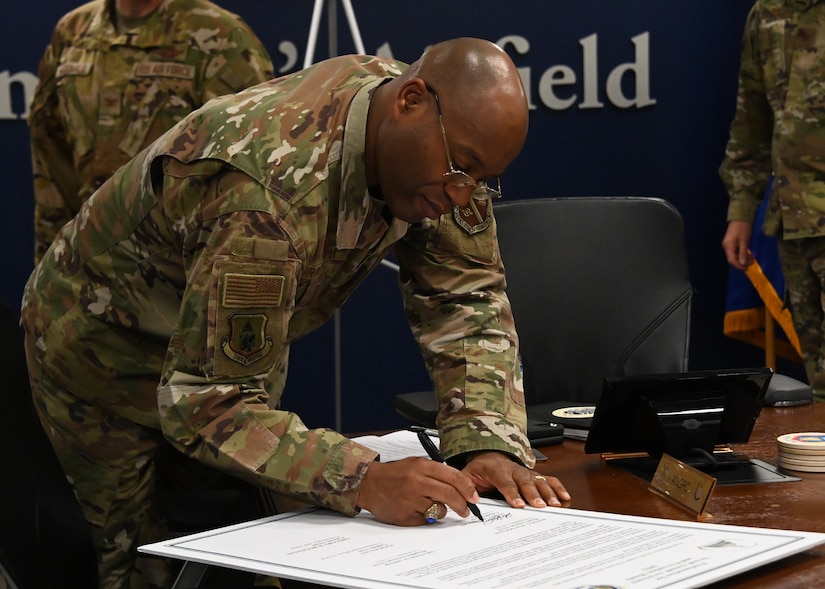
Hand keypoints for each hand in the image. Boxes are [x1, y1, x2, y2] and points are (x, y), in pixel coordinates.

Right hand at [356, 458, 480, 525]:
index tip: (474, 496)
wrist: (369, 484)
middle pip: (450, 495)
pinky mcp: (406, 516)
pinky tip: (416, 509)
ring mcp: (412, 500)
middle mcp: (418, 482)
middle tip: (466, 510)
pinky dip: (426, 516)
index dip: (468, 488)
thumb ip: (437, 473)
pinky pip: (426, 520)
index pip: (453, 477)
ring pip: (440, 510)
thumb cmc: (394, 474)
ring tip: (430, 504)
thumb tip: (461, 486)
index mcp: (422, 466)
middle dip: (462, 505)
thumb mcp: (416, 464)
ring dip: (441, 510)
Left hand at [462, 451, 569, 508]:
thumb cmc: (480, 468)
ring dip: (548, 492)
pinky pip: (547, 479)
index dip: (513, 494)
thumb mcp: (468, 475)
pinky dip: (557, 487)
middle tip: (540, 505)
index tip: (519, 504)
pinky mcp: (533, 475)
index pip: (506, 483)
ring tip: (555, 504)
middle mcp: (514, 470)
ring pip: (538, 481)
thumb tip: (469, 499)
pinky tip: (565, 496)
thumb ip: (466, 486)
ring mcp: (526, 472)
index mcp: (497, 469)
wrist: (490, 456)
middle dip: (533, 494)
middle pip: (525, 483)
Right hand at [722, 221, 753, 270]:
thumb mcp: (744, 241)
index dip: (739, 266)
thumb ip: (743, 253)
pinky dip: (742, 253)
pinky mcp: (731, 242)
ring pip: (735, 255)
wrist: (740, 217)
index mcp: (728, 247)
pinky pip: (735, 251)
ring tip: (752, 256)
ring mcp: (728, 245)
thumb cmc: (743, 229)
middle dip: (742, 262)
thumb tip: (742, 264)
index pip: (732, 261)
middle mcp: (726, 247)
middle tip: (753, 260)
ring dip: (743, 258)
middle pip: (732, 259)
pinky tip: (748, 252)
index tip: (748, 267)